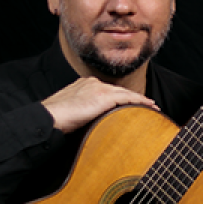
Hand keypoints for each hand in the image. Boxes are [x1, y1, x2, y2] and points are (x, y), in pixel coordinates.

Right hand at [41, 77, 158, 132]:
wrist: (50, 117)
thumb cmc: (57, 118)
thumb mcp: (74, 110)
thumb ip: (87, 110)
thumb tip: (97, 120)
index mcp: (85, 84)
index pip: (109, 90)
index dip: (122, 97)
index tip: (132, 103)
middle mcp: (94, 83)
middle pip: (119, 90)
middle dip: (134, 98)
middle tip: (148, 105)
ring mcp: (99, 88)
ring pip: (125, 93)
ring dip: (141, 100)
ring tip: (152, 107)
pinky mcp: (104, 96)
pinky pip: (127, 98)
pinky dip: (140, 101)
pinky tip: (148, 106)